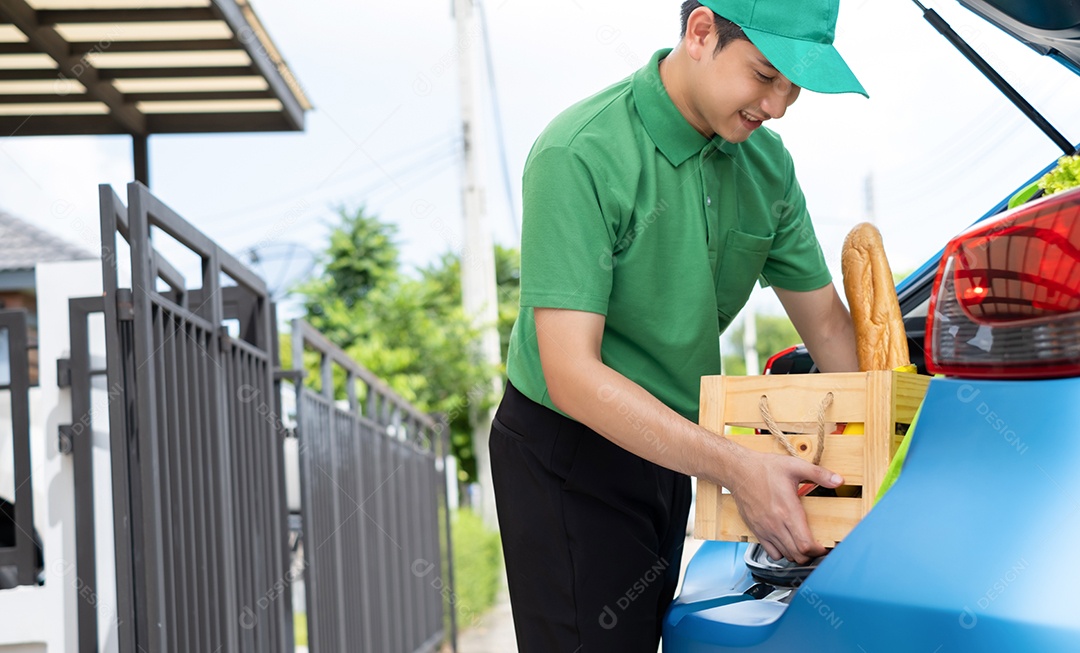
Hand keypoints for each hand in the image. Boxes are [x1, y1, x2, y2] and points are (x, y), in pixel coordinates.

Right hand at [726, 450, 843, 562]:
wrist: (738, 470)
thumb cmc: (764, 468)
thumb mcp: (795, 466)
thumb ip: (819, 474)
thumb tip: (839, 481)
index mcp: (787, 510)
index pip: (805, 545)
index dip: (818, 550)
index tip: (824, 546)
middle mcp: (775, 524)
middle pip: (797, 555)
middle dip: (810, 554)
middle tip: (817, 546)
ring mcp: (764, 529)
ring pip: (785, 555)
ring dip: (797, 554)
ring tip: (803, 544)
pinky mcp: (756, 531)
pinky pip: (771, 553)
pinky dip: (781, 553)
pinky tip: (786, 542)